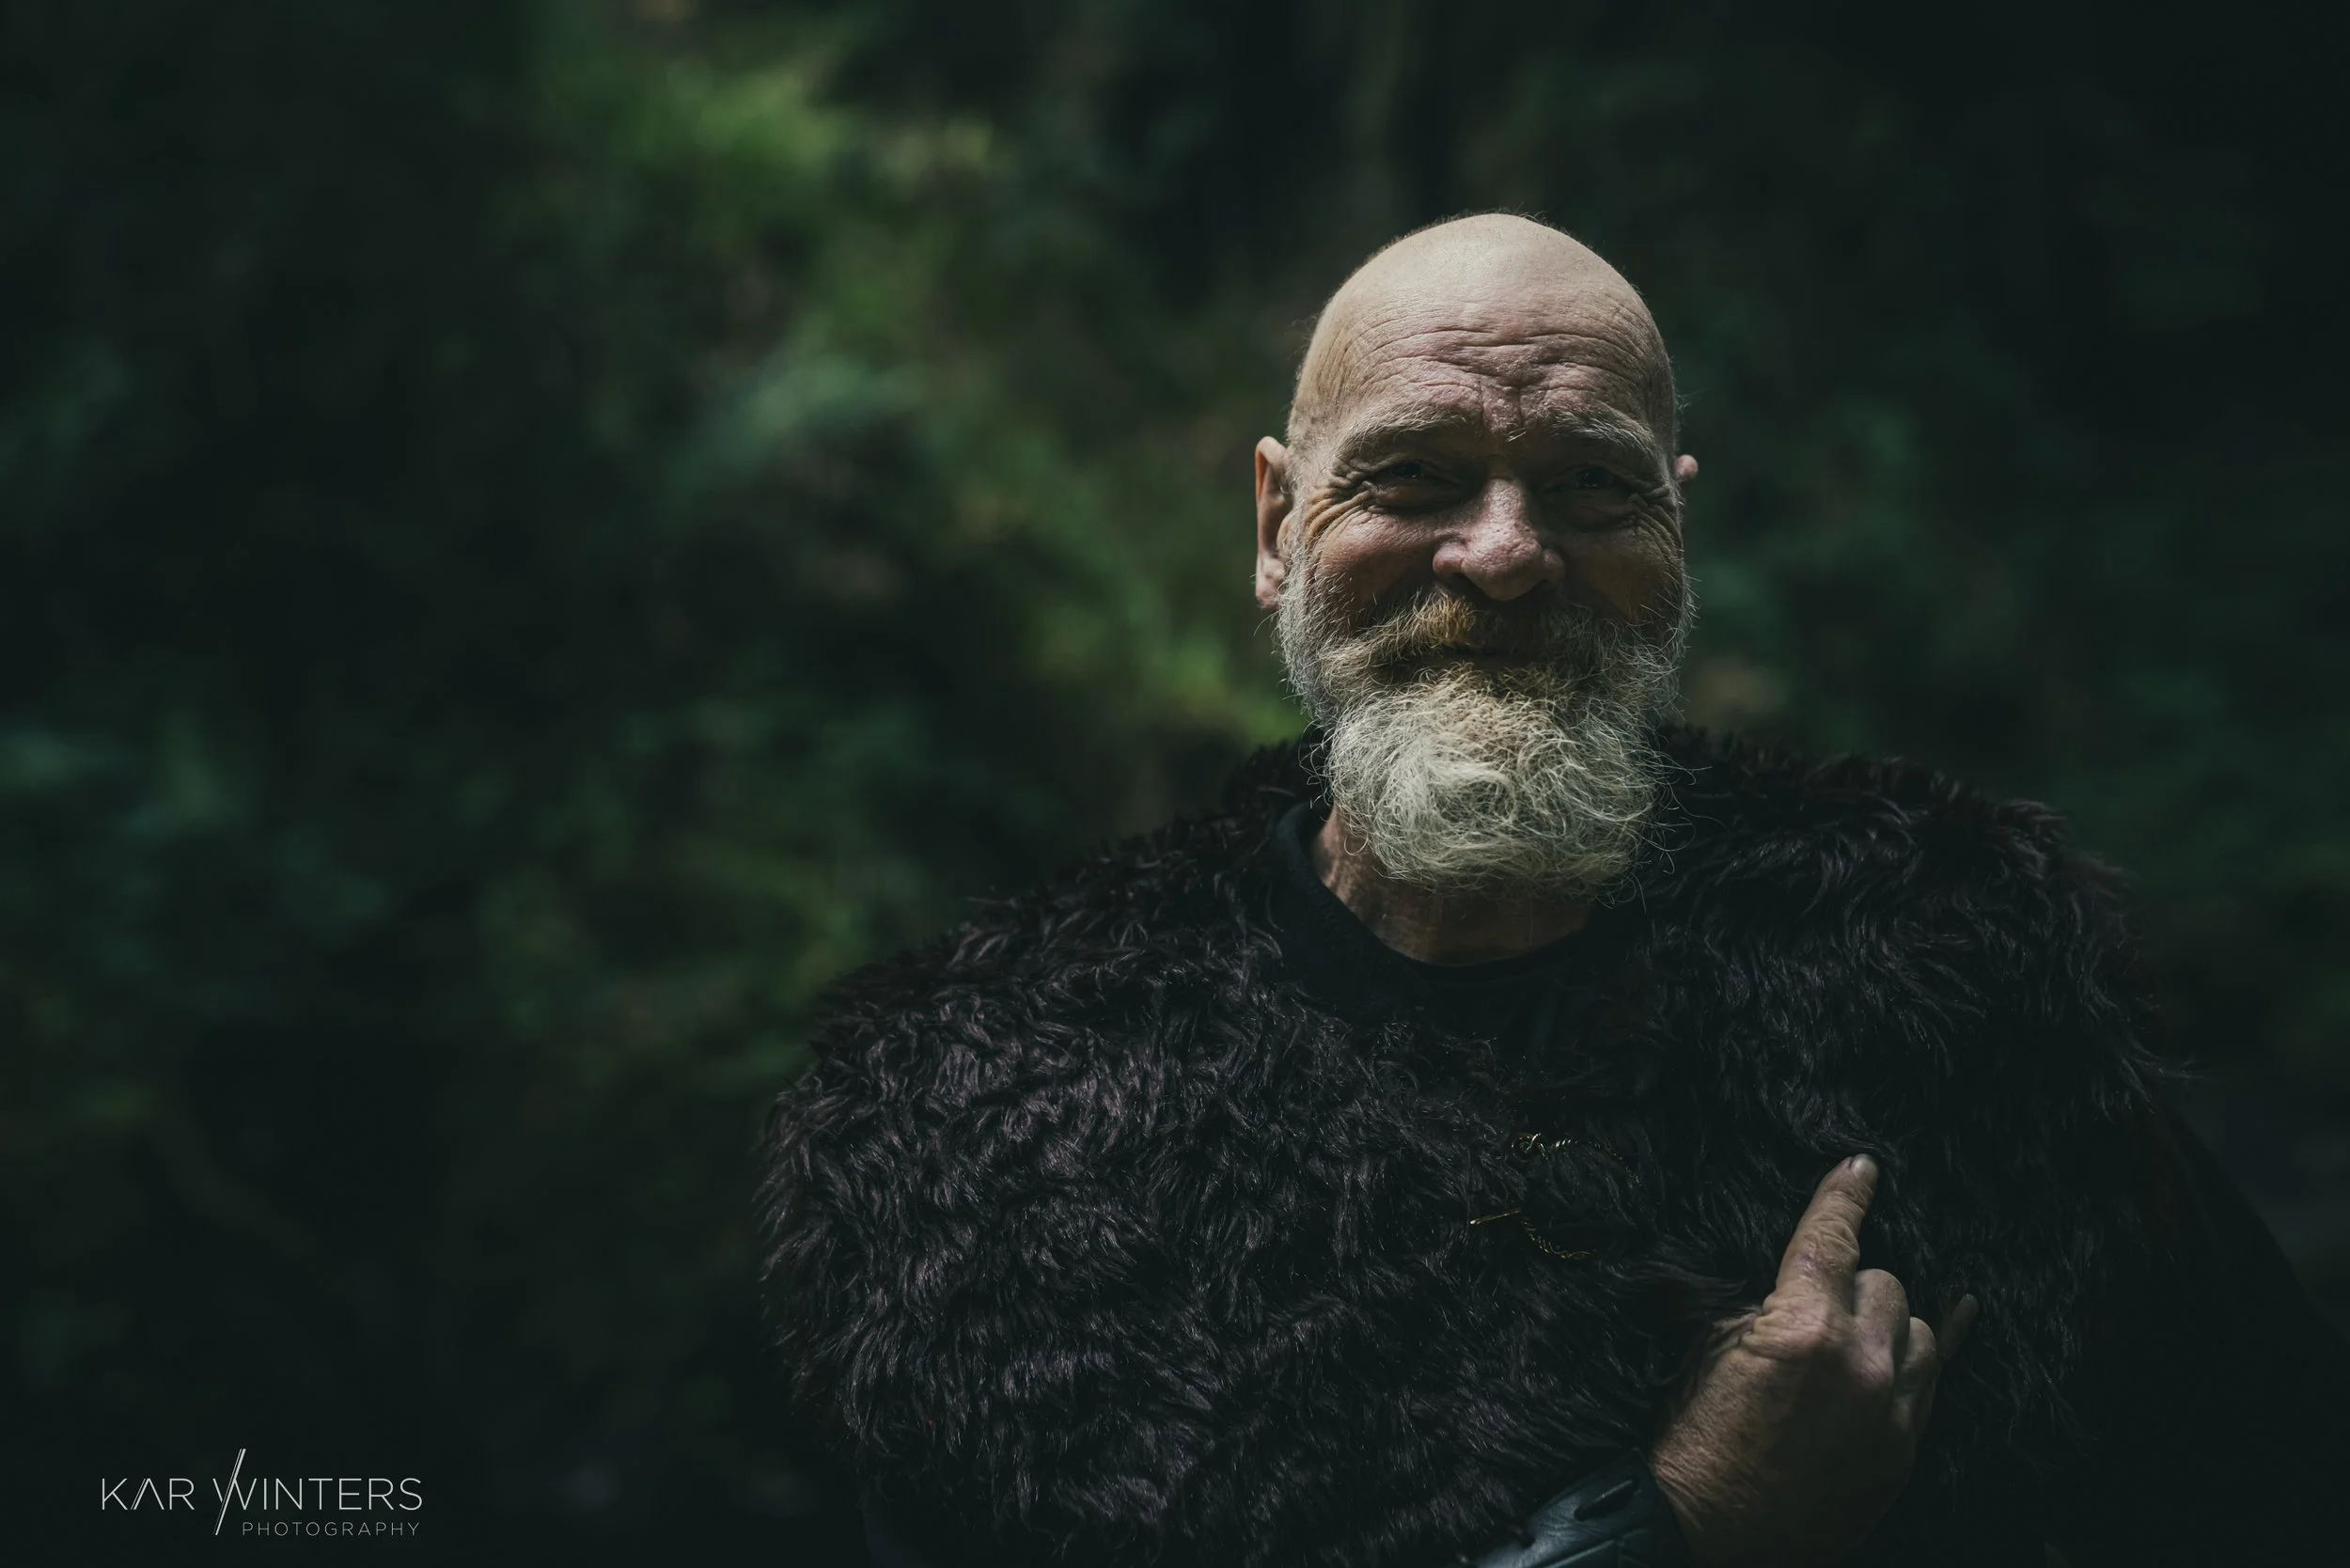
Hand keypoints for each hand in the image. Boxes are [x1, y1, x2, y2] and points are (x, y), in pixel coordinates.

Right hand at [1646, 1156, 1977, 1567]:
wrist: (1711, 1534)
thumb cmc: (1695, 1441)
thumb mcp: (1704, 1354)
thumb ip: (1724, 1299)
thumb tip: (1699, 1263)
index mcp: (1803, 1328)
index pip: (1833, 1238)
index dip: (1846, 1196)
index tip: (1861, 1168)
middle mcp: (1861, 1363)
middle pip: (1882, 1282)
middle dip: (1848, 1282)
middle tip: (1811, 1305)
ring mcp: (1891, 1411)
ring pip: (1916, 1328)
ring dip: (1885, 1319)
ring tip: (1852, 1330)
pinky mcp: (1903, 1450)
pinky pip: (1938, 1380)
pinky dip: (1945, 1342)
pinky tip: (1963, 1312)